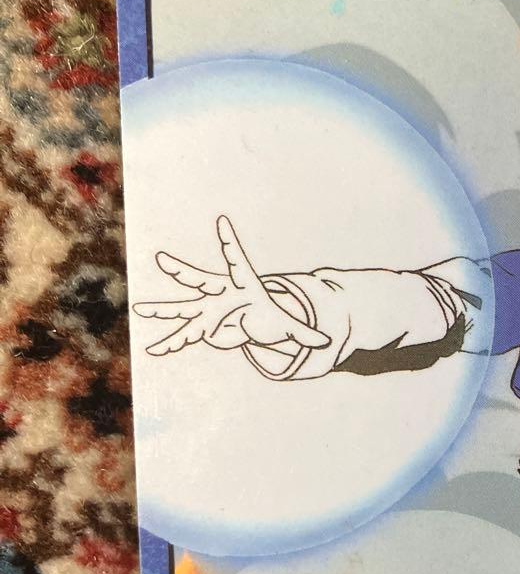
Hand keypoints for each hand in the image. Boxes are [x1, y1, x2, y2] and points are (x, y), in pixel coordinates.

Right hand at [133, 215, 330, 355]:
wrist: (254, 320)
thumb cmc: (271, 317)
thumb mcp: (290, 326)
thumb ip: (305, 335)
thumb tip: (325, 343)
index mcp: (244, 285)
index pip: (237, 260)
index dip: (230, 242)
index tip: (223, 222)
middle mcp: (221, 294)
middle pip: (201, 280)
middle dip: (182, 271)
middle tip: (162, 258)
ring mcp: (209, 309)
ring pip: (184, 308)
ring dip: (163, 310)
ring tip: (140, 308)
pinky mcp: (204, 326)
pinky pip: (185, 335)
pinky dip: (171, 344)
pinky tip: (154, 351)